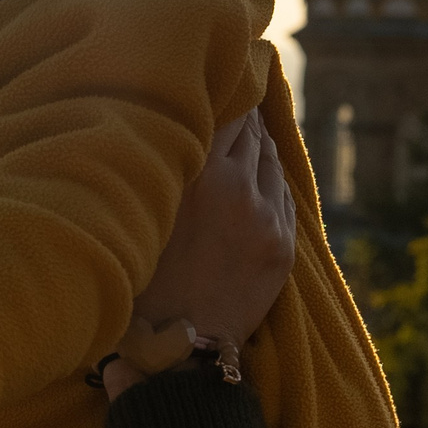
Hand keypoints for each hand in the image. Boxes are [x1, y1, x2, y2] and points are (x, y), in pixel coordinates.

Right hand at [135, 109, 296, 345]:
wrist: (180, 347)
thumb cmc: (145, 281)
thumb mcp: (146, 214)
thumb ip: (165, 172)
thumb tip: (173, 134)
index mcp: (198, 177)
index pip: (224, 116)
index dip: (226, 95)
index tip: (222, 80)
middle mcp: (236, 188)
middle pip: (250, 133)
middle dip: (245, 117)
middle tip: (240, 97)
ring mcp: (265, 217)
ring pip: (270, 161)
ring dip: (259, 146)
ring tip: (250, 132)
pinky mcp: (283, 244)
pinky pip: (282, 195)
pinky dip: (271, 178)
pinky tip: (261, 174)